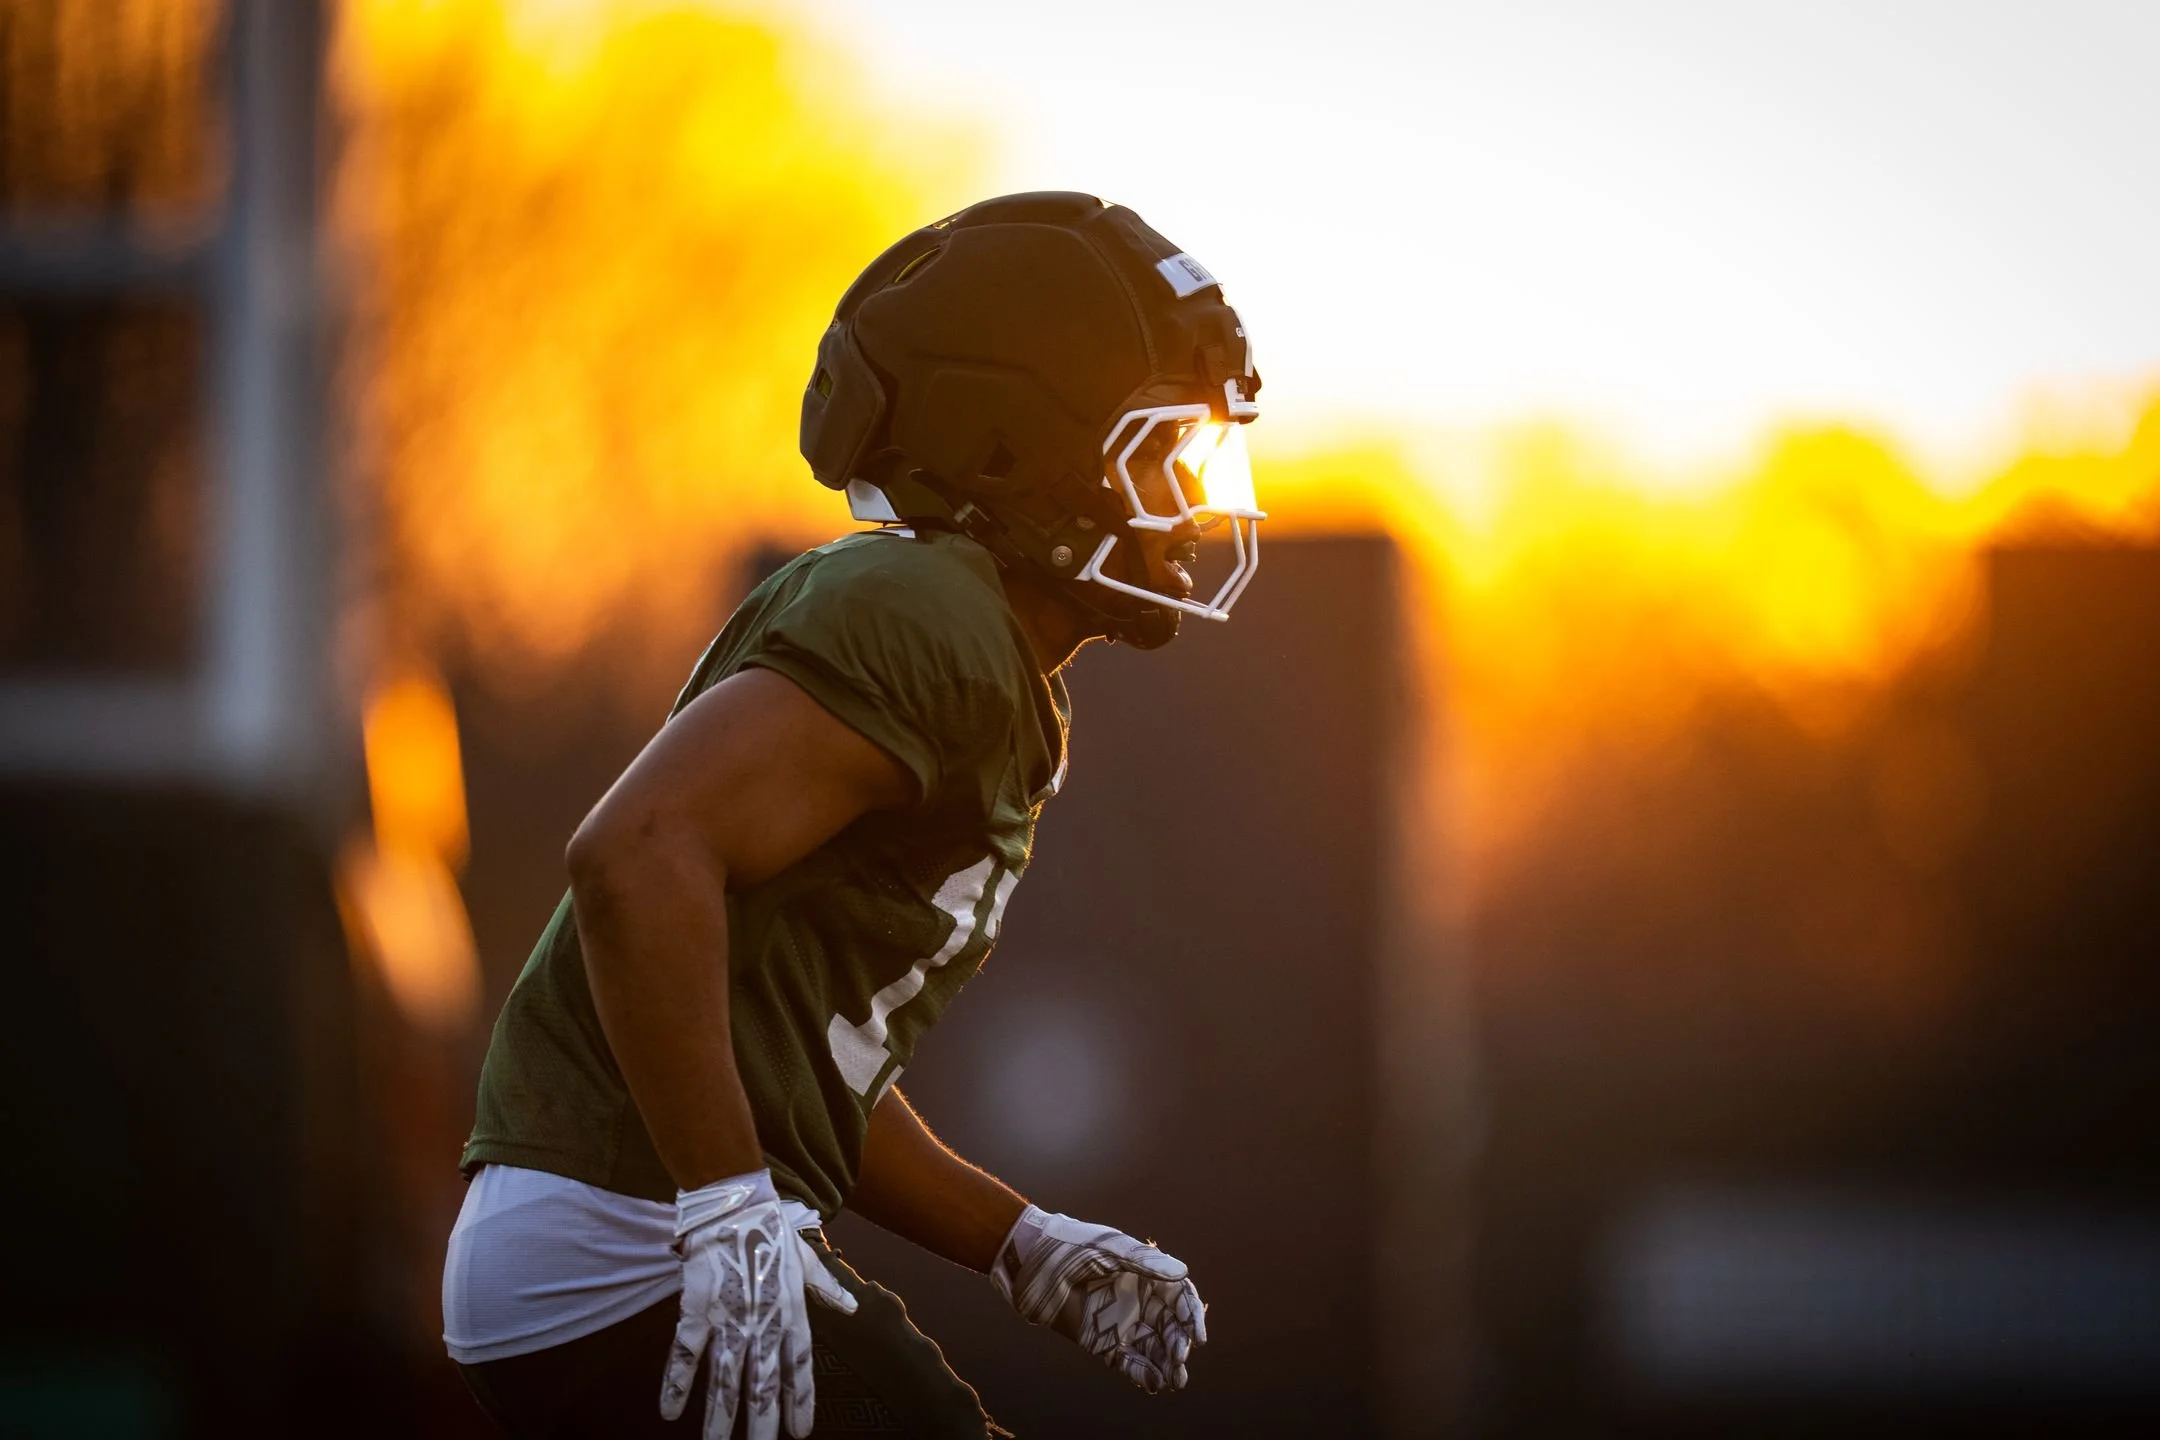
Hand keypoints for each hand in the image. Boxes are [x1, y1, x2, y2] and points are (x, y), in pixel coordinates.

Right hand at [661, 1169, 857, 1439]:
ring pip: (724, 1377)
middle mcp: (763, 1320)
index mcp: (791, 1310)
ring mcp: (729, 1317)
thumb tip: (852, 1307)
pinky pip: (684, 1352)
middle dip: (762, 1422)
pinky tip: (669, 1411)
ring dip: (720, 1416)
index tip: (801, 1432)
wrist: (733, 1203)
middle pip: (762, 1382)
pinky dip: (675, 1382)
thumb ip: (827, 1288)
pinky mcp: (697, 1308)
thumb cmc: (771, 1230)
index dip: (801, 1400)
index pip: (799, 1365)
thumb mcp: (807, 1259)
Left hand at [989, 1204, 1206, 1393]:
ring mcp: (1121, 1322)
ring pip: (1153, 1348)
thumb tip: (1183, 1272)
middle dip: (1179, 1344)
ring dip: (1167, 1364)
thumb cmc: (1071, 1245)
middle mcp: (1138, 1300)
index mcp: (1146, 1274)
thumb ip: (1146, 1263)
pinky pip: (1127, 1362)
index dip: (1191, 1316)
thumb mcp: (1110, 1249)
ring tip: (1175, 1380)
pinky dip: (1142, 1373)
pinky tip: (1154, 1383)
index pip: (1179, 1298)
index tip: (1197, 1335)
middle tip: (1180, 1358)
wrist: (1028, 1262)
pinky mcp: (1102, 1342)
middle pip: (1170, 1327)